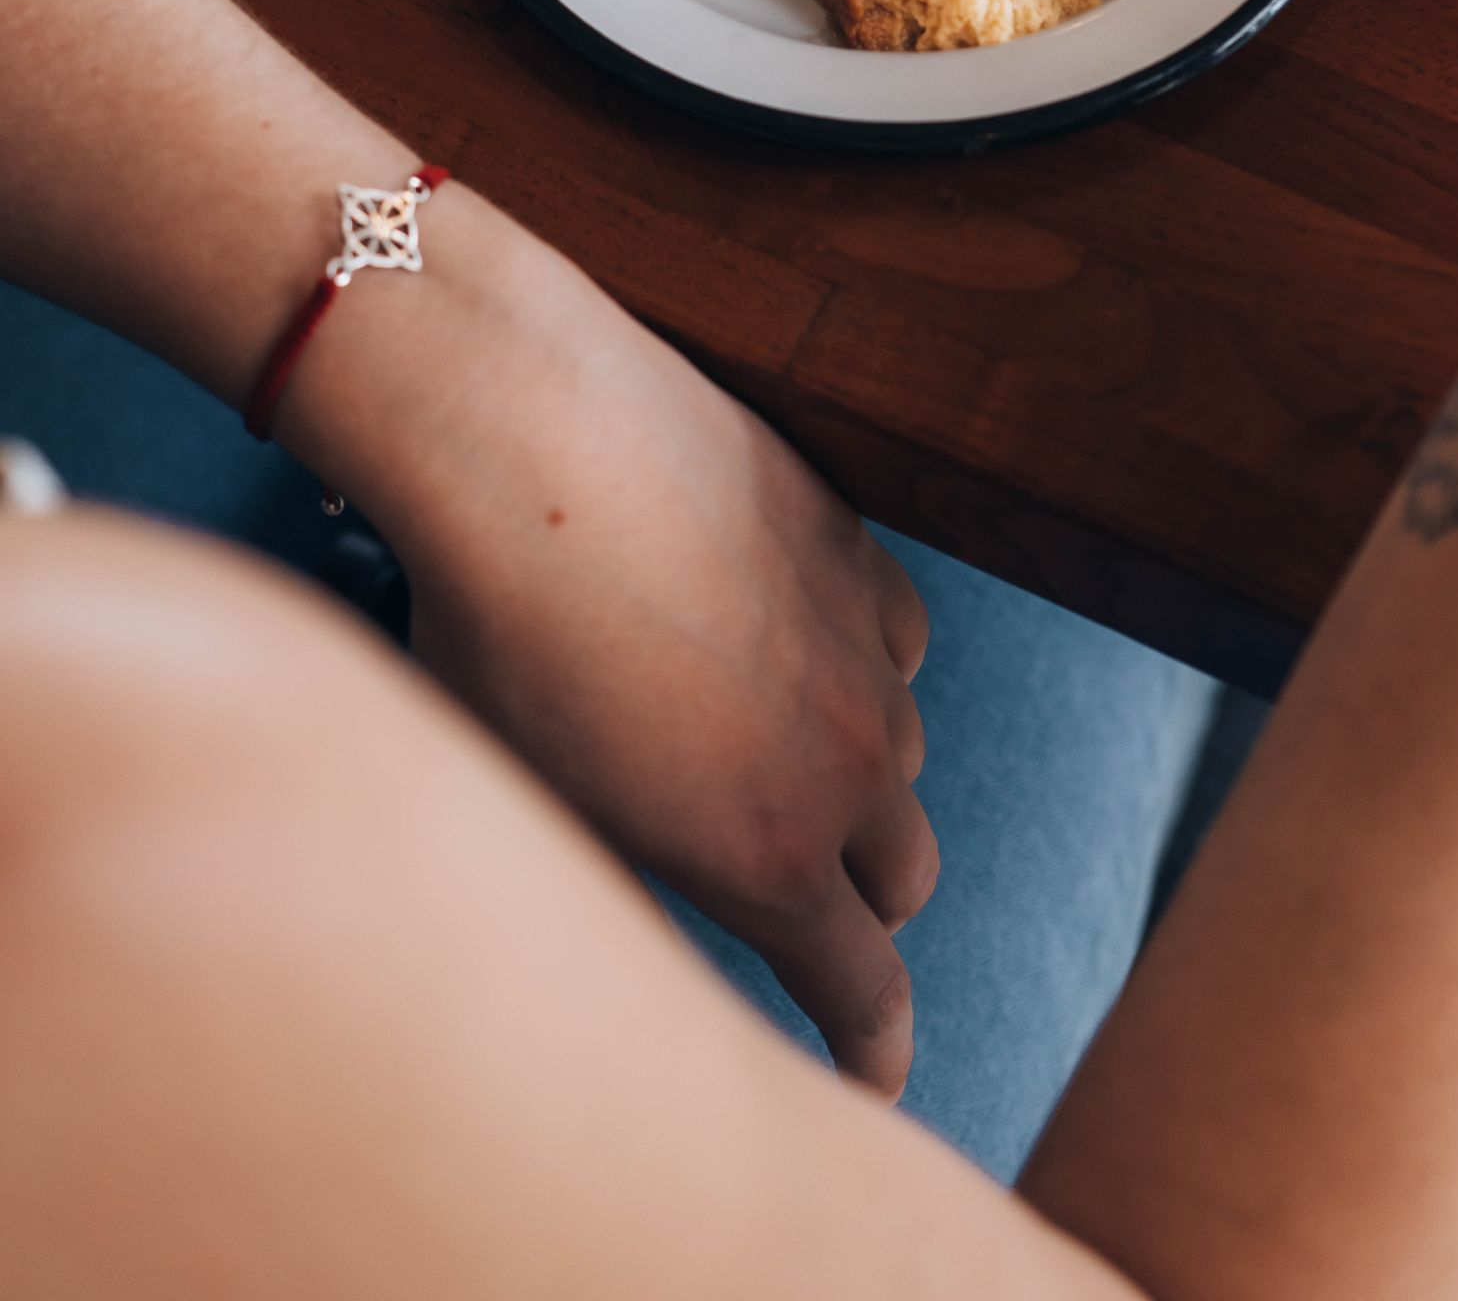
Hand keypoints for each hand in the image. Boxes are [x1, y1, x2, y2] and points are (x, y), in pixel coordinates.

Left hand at [315, 213, 935, 1097]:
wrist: (526, 441)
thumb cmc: (491, 632)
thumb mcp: (537, 801)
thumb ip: (635, 874)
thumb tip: (660, 895)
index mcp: (764, 856)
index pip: (867, 997)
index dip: (872, 1054)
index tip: (866, 1077)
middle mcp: (842, 762)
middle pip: (905, 878)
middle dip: (860, 906)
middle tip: (792, 892)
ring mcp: (861, 648)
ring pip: (899, 753)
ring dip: (851, 771)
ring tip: (748, 739)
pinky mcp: (857, 548)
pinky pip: (895, 641)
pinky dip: (858, 659)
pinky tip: (782, 634)